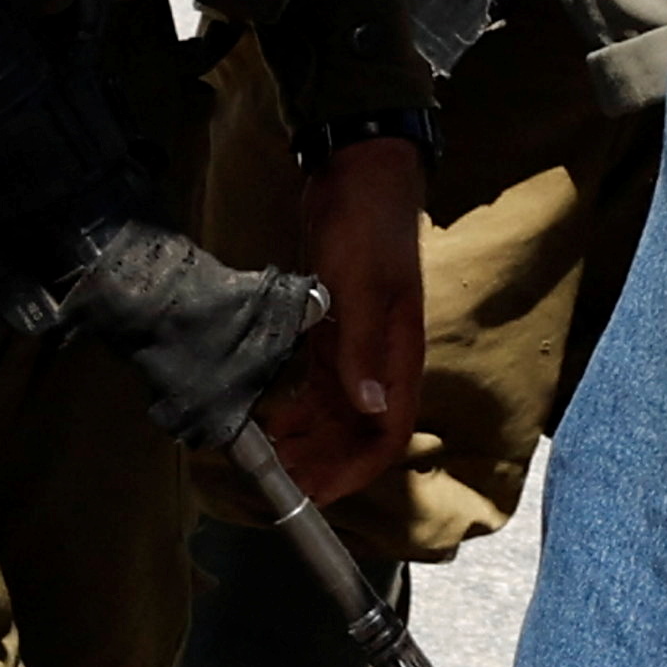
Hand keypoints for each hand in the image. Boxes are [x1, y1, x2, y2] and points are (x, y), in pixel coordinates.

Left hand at [265, 131, 427, 501]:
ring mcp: (356, 346)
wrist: (359, 172)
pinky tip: (270, 417)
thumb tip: (370, 407)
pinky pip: (318, 385)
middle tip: (278, 484)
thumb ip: (362, 346)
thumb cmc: (368, 225)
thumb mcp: (361, 285)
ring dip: (306, 441)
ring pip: (334, 414)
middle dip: (322, 464)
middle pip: (356, 433)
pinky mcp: (333, 330)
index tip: (315, 494)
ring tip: (267, 458)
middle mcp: (381, 361)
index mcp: (399, 355)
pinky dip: (298, 408)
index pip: (385, 435)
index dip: (353, 472)